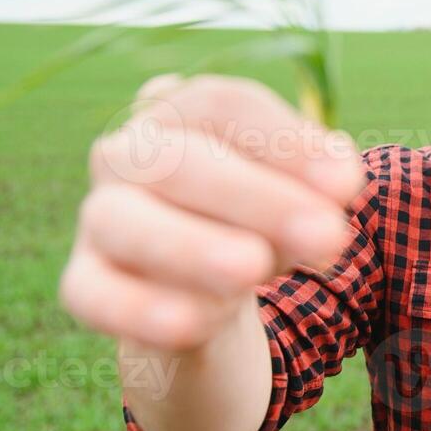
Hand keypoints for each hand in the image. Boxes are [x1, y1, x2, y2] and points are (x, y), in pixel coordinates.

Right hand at [58, 74, 365, 351]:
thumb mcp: (297, 207)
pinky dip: (143, 308)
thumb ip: (317, 194)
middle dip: (256, 197)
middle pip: (177, 160)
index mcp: (182, 113)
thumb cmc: (258, 229)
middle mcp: (127, 153)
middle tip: (328, 234)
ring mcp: (98, 217)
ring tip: (252, 271)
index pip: (223, 107)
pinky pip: (96, 293)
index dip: (287, 141)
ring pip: (123, 221)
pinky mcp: (82, 283)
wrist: (208, 303)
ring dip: (190, 245)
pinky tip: (200, 323)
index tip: (348, 185)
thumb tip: (341, 182)